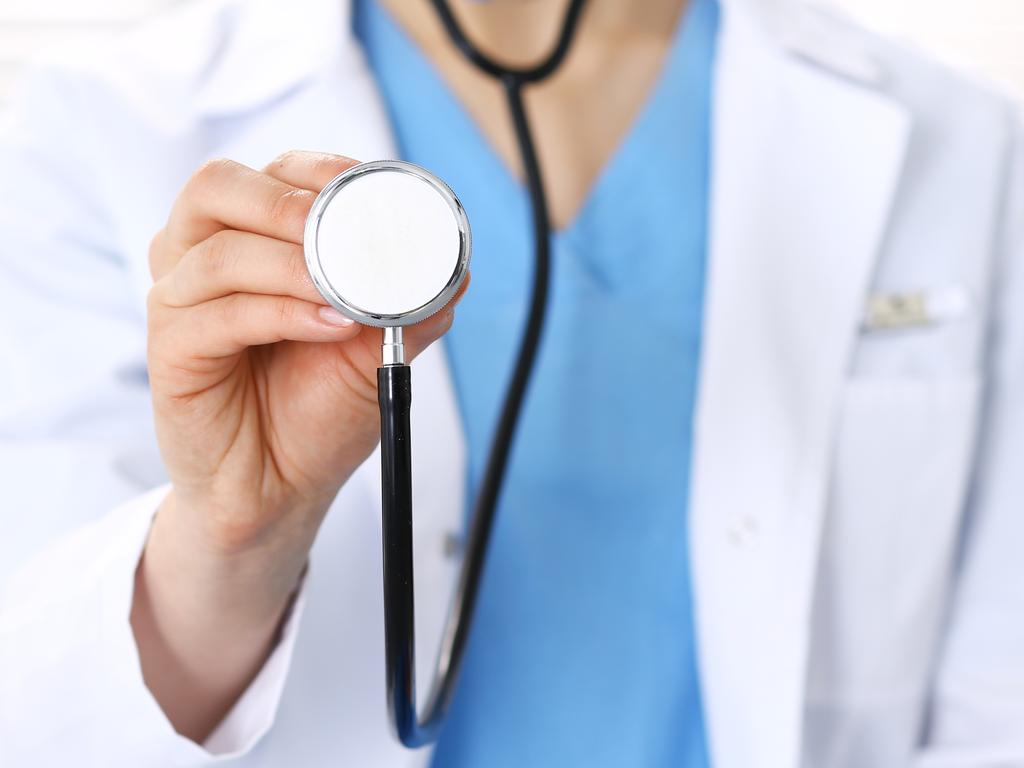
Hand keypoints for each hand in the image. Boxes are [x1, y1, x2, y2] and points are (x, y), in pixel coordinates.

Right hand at [134, 151, 464, 739]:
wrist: (282, 487)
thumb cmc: (319, 411)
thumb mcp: (378, 351)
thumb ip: (409, 308)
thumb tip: (456, 271)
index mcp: (252, 242)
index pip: (273, 175)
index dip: (317, 171)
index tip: (366, 187)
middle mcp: (204, 258)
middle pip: (218, 188)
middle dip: (287, 202)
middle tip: (343, 232)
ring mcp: (179, 302)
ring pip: (218, 252)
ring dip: (292, 267)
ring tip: (348, 298)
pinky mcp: (169, 352)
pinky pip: (215, 315)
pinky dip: (281, 314)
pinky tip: (330, 327)